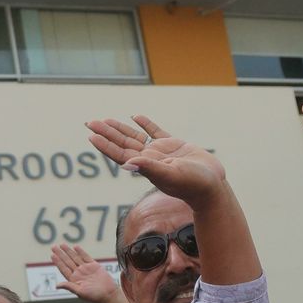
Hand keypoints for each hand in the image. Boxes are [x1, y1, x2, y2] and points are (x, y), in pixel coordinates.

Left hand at [51, 244, 119, 302]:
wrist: (108, 294)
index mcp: (74, 280)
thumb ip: (69, 286)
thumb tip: (56, 285)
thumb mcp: (80, 292)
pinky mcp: (94, 266)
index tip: (52, 255)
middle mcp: (79, 273)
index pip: (64, 269)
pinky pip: (86, 257)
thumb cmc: (94, 296)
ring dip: (69, 251)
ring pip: (75, 258)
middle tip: (53, 247)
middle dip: (61, 254)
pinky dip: (81, 252)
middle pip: (68, 261)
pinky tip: (75, 247)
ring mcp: (86, 269)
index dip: (58, 262)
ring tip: (62, 245)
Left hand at [86, 115, 226, 208]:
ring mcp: (161, 152)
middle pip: (123, 144)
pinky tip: (136, 117)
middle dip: (107, 133)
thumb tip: (127, 164)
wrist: (213, 186)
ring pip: (136, 137)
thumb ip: (150, 169)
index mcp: (146, 167)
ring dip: (121, 129)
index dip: (105, 145)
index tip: (92, 135)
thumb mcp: (170, 175)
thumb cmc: (192, 184)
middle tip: (90, 122)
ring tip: (106, 120)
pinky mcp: (174, 146)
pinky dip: (146, 124)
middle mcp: (150, 159)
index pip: (120, 154)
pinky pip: (156, 132)